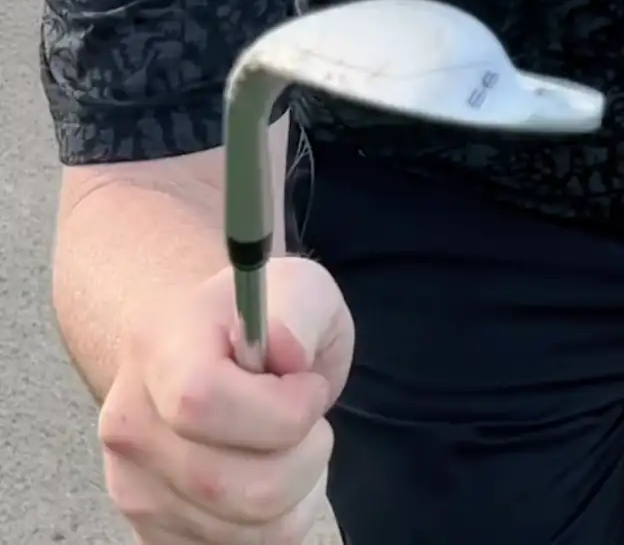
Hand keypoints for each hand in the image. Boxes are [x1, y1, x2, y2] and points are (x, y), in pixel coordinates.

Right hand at [98, 254, 354, 543]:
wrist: (206, 352)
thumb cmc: (259, 322)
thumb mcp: (298, 288)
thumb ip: (300, 309)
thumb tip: (287, 352)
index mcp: (158, 346)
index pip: (203, 403)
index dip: (278, 408)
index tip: (306, 384)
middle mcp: (130, 423)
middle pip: (237, 487)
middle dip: (306, 454)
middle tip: (306, 417)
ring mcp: (134, 487)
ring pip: (247, 532)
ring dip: (297, 492)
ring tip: (287, 443)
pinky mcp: (153, 533)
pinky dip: (274, 524)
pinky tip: (266, 474)